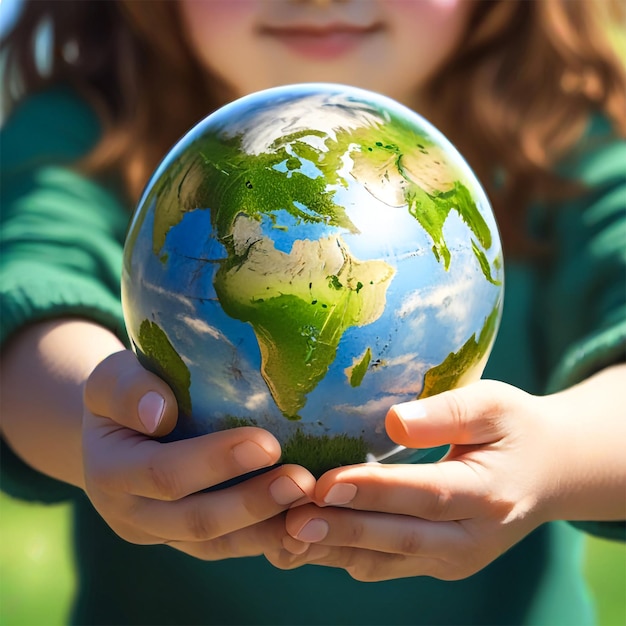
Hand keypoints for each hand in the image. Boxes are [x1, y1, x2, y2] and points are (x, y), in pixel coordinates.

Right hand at [82, 350, 314, 560]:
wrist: (118, 430)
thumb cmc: (125, 394)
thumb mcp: (112, 379)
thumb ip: (127, 390)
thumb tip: (160, 412)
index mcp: (110, 472)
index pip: (162, 473)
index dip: (214, 462)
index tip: (268, 443)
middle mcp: (132, 514)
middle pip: (195, 520)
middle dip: (252, 503)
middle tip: (302, 482)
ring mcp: (161, 533)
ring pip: (217, 544)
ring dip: (267, 529)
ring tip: (311, 505)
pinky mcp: (187, 539)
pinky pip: (228, 547)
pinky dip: (266, 540)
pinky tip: (304, 524)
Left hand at [267, 380, 566, 580]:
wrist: (548, 472)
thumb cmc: (515, 428)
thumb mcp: (493, 405)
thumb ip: (448, 413)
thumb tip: (395, 421)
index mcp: (489, 494)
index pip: (426, 495)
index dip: (375, 491)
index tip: (326, 483)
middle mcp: (471, 539)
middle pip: (400, 538)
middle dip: (343, 530)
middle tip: (290, 520)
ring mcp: (453, 559)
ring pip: (385, 561)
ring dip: (333, 549)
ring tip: (283, 533)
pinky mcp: (436, 563)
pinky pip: (383, 565)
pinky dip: (343, 554)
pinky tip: (305, 539)